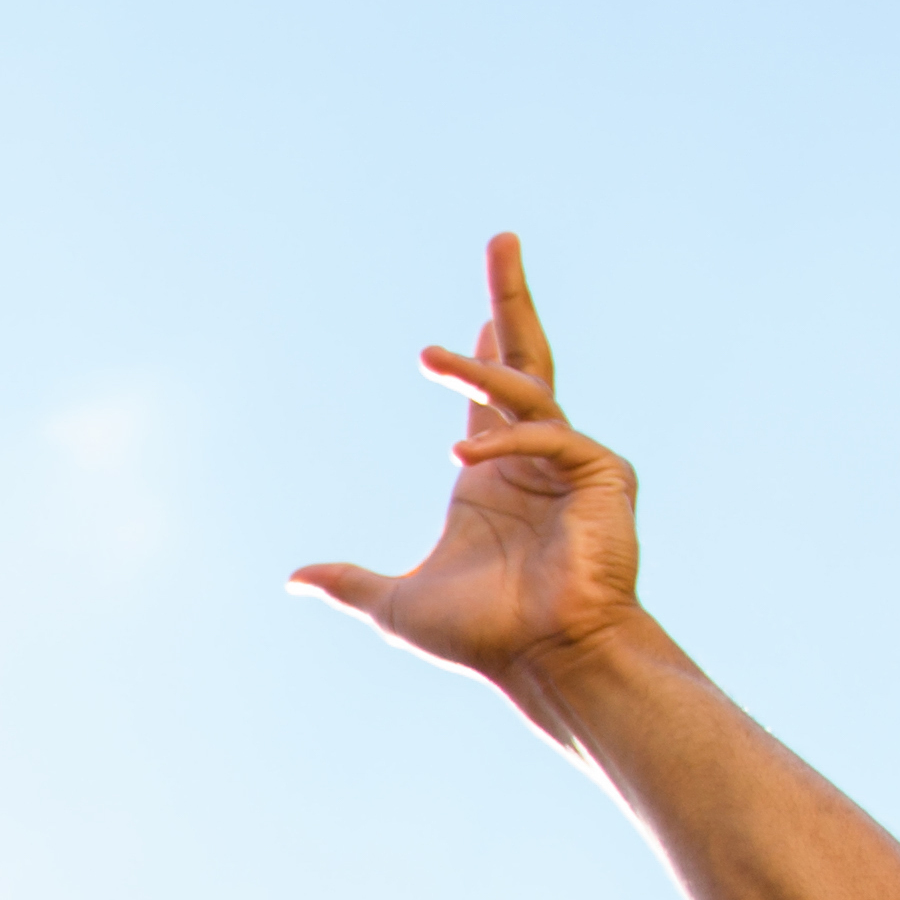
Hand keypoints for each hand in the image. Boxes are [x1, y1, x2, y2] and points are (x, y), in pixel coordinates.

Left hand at [292, 234, 643, 709]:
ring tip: (429, 356)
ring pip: (527, 389)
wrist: (546, 660)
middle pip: (524, 358)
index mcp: (493, 474)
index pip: (489, 396)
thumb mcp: (396, 605)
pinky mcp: (604, 474)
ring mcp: (572, 461)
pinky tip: (465, 462)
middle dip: (511, 298)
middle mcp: (534, 457)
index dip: (481, 352)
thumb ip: (350, 584)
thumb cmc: (487, 637)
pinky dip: (507, 443)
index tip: (476, 311)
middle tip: (501, 239)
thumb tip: (294, 578)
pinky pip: (550, 437)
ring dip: (480, 368)